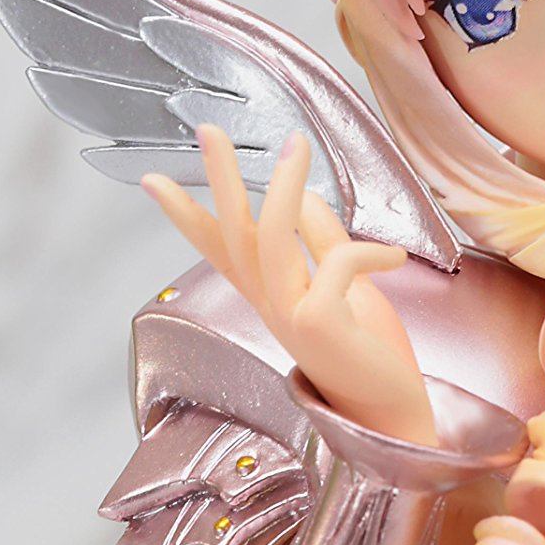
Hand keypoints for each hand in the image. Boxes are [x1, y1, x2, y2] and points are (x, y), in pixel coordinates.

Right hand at [143, 126, 437, 443]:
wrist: (393, 414)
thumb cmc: (368, 353)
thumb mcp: (345, 288)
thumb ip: (322, 243)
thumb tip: (305, 194)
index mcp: (271, 296)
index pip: (220, 249)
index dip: (187, 214)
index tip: (151, 180)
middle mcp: (270, 305)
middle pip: (233, 233)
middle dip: (219, 179)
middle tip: (207, 131)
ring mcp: (289, 315)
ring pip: (271, 237)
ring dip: (283, 186)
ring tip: (296, 144)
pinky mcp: (320, 323)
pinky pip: (337, 262)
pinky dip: (370, 252)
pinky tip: (392, 260)